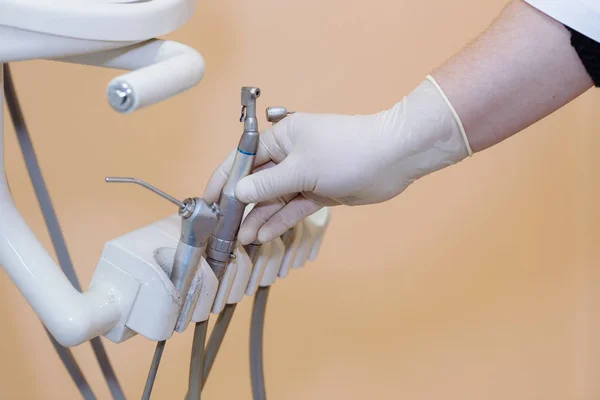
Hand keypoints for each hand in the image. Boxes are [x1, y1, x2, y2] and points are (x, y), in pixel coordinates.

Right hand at [204, 77, 468, 244]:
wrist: (393, 158)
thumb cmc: (346, 152)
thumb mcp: (302, 168)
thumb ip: (268, 183)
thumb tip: (238, 193)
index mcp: (282, 137)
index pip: (244, 158)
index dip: (224, 179)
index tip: (207, 200)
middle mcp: (290, 154)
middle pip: (258, 181)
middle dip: (242, 205)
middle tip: (224, 229)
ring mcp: (305, 174)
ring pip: (275, 198)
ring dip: (260, 217)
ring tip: (242, 239)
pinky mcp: (319, 190)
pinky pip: (293, 206)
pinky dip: (280, 219)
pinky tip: (263, 234)